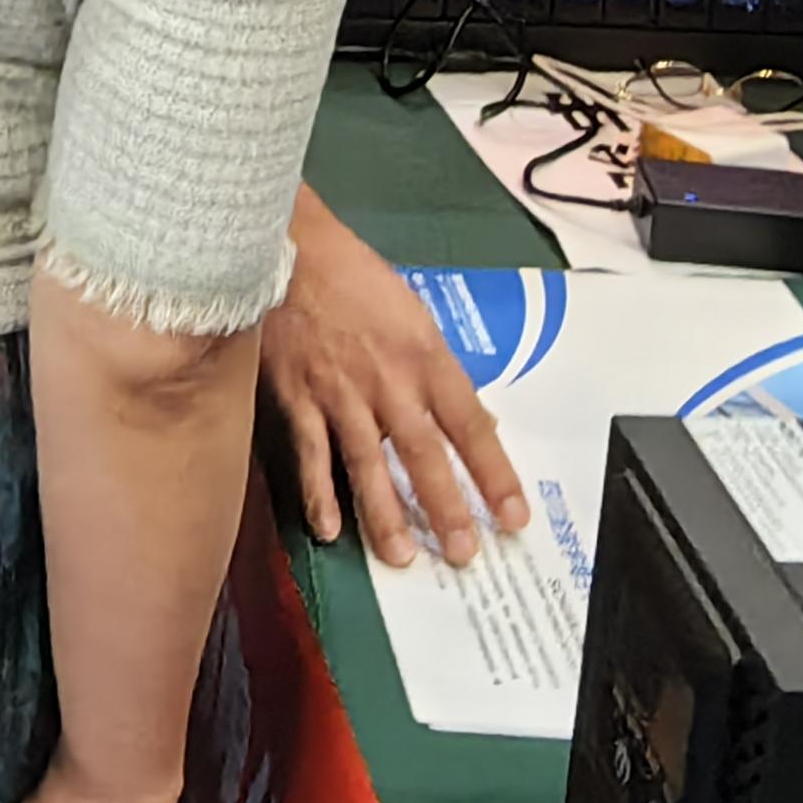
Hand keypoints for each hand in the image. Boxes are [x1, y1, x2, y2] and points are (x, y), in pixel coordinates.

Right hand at [261, 188, 528, 568]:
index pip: (470, 424)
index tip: (513, 517)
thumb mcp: (413, 314)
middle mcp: (387, 380)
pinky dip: (320, 493)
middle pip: (422, 453)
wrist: (288, 246)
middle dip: (445, 507)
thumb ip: (437, 371)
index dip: (494, 473)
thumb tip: (475, 422)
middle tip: (463, 553)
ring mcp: (338, 392)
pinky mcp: (295, 396)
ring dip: (385, 513)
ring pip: (366, 462)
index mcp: (424, 355)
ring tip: (403, 557)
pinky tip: (330, 529)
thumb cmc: (355, 277)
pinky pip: (310, 453)